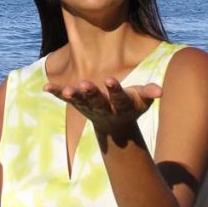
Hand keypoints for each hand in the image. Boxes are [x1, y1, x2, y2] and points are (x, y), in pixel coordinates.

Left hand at [43, 77, 161, 142]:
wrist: (114, 126)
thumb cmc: (131, 106)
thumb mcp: (142, 101)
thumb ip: (149, 93)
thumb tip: (161, 91)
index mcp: (121, 106)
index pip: (118, 98)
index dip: (114, 90)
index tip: (110, 80)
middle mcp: (103, 108)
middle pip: (96, 101)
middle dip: (91, 93)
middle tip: (85, 85)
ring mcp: (88, 106)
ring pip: (80, 101)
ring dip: (72, 95)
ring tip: (66, 91)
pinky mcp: (77, 103)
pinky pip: (65, 98)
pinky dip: (56, 92)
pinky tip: (46, 87)